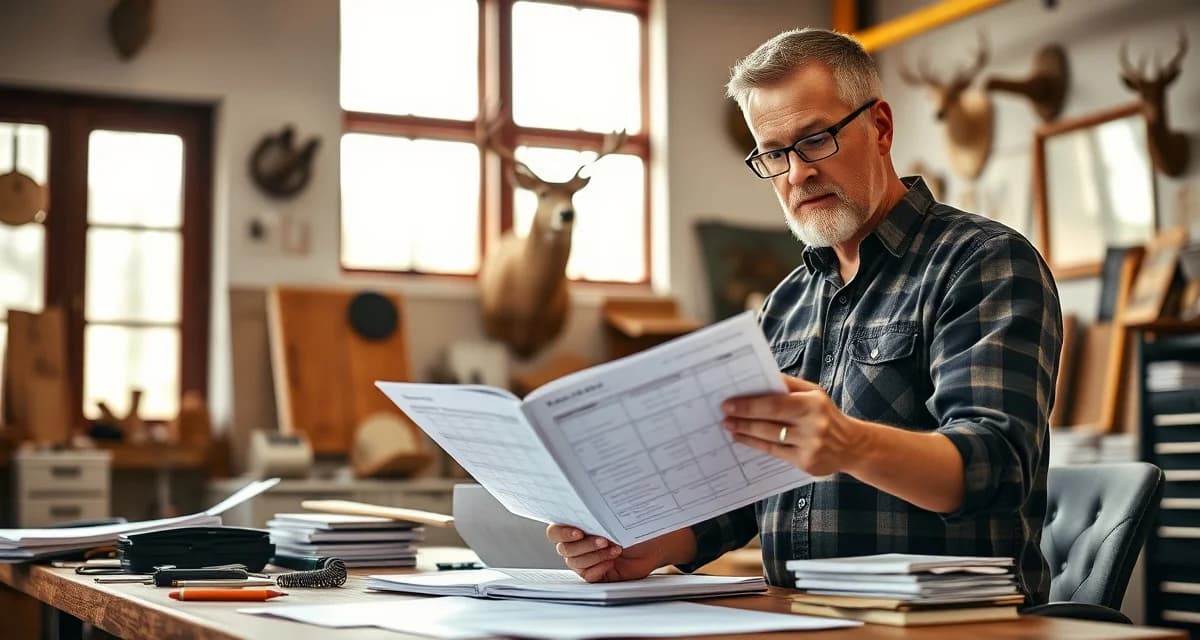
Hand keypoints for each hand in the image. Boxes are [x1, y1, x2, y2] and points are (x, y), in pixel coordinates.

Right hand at [545, 525, 693, 582]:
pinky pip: (587, 575)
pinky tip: (612, 561)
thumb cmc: (633, 524)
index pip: (555, 532)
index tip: (579, 531)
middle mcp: (576, 543)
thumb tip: (589, 501)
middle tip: (604, 540)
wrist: (653, 542)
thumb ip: (596, 512)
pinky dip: (600, 567)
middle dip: (586, 545)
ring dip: (596, 556)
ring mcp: (585, 560)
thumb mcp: (613, 515)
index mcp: (575, 525)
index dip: (563, 533)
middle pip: (565, 549)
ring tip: (615, 549)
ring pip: (576, 563)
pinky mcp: (596, 573)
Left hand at [722, 374, 868, 476]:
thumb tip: (760, 377)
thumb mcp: (814, 394)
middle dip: (743, 419)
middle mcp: (813, 426)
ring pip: (770, 439)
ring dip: (746, 433)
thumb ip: (789, 385)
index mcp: (813, 404)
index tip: (729, 403)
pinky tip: (743, 439)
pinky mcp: (806, 464)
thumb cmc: (826, 415)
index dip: (750, 404)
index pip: (775, 404)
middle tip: (724, 416)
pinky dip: (756, 445)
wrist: (853, 446)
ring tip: (730, 427)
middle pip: (770, 423)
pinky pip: (775, 453)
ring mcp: (810, 447)